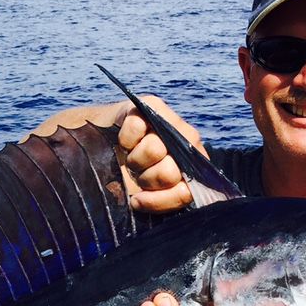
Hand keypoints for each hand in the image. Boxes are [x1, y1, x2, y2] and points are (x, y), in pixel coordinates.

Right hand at [117, 97, 205, 213]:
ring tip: (133, 156)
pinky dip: (125, 139)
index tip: (140, 198)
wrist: (110, 139)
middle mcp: (189, 141)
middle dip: (145, 178)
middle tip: (139, 171)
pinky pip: (135, 129)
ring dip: (133, 160)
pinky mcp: (151, 105)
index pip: (184, 192)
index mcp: (194, 165)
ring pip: (152, 150)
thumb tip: (138, 199)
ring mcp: (172, 121)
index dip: (159, 199)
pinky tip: (128, 141)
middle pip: (166, 172)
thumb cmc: (134, 168)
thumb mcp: (149, 192)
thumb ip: (161, 198)